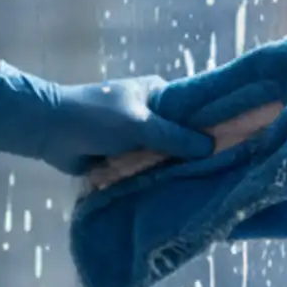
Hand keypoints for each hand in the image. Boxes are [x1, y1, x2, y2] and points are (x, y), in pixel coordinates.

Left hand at [0, 62, 212, 175]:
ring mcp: (137, 137)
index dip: (214, 122)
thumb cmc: (94, 117)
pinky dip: (155, 178)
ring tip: (205, 186)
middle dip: (195, 152)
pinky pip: (147, 169)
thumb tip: (212, 146)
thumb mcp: (139, 123)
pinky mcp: (124, 157)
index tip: (238, 138)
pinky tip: (176, 192)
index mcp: (157, 93)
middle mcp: (151, 113)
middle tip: (224, 170)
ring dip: (174, 169)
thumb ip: (174, 136)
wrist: (48, 130)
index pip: (195, 107)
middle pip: (183, 135)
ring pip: (166, 155)